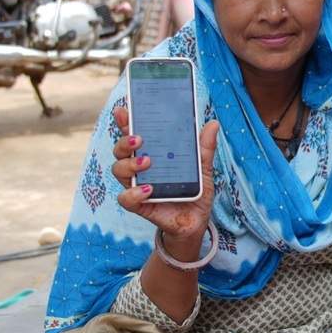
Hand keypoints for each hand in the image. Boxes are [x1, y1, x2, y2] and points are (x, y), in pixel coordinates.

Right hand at [111, 99, 220, 251]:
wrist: (196, 221)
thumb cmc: (194, 191)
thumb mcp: (203, 168)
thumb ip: (204, 148)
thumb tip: (213, 124)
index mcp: (151, 153)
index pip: (133, 134)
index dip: (124, 122)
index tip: (123, 111)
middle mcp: (139, 168)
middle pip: (120, 150)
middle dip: (124, 142)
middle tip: (139, 139)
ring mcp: (137, 186)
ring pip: (119, 171)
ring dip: (129, 165)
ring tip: (147, 162)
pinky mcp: (139, 205)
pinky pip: (126, 198)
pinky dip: (134, 193)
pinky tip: (148, 190)